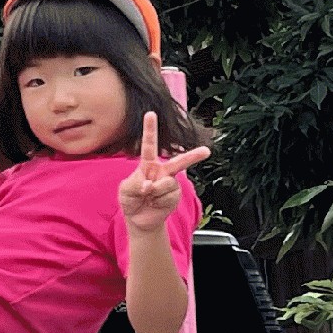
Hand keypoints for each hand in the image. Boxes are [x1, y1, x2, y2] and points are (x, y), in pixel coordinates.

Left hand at [119, 113, 210, 234]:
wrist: (138, 218)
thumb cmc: (131, 199)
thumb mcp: (125, 189)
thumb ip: (135, 183)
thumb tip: (150, 185)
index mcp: (148, 164)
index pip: (149, 144)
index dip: (150, 129)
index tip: (150, 113)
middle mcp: (162, 171)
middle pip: (179, 162)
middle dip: (193, 157)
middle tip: (206, 151)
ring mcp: (170, 184)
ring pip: (167, 184)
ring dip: (155, 192)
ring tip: (147, 197)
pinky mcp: (174, 196)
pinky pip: (168, 196)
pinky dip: (159, 201)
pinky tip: (155, 204)